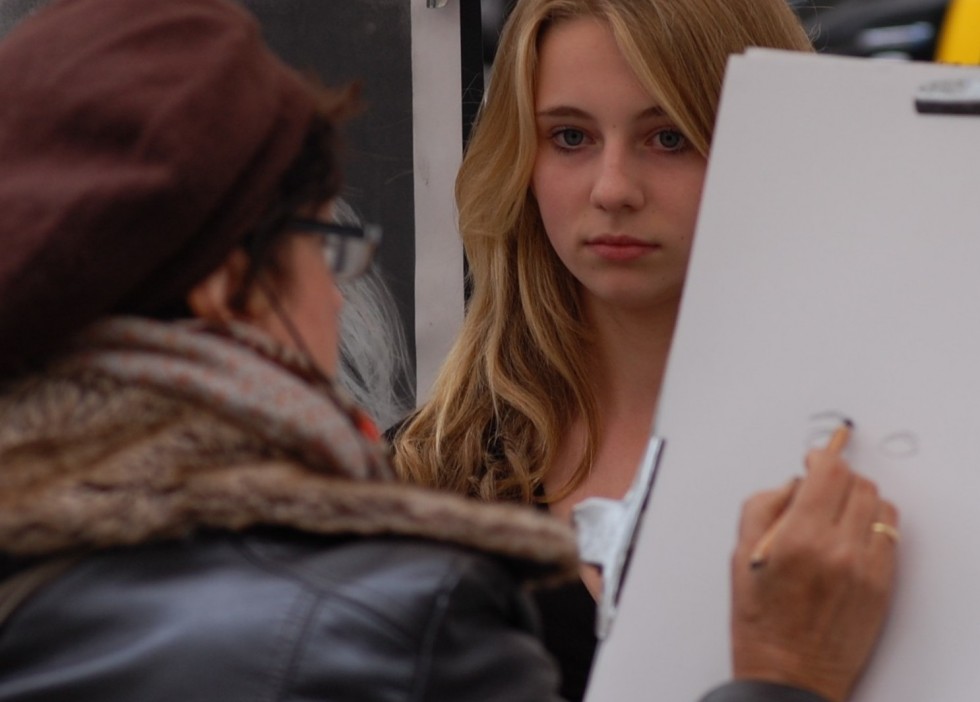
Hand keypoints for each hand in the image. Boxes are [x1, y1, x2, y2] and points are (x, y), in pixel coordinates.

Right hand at [729, 449, 898, 701]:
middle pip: (858, 484)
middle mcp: (838, 549)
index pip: (828, 473)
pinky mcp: (883, 584)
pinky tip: (854, 531)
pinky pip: (891, 535)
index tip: (814, 457)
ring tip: (839, 508)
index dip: (821, 457)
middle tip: (822, 484)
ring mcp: (866, 567)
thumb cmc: (761, 620)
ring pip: (879, 505)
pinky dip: (874, 524)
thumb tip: (792, 483)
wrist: (790, 672)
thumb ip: (763, 507)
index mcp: (799, 538)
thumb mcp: (740, 555)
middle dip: (838, 476)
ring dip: (859, 497)